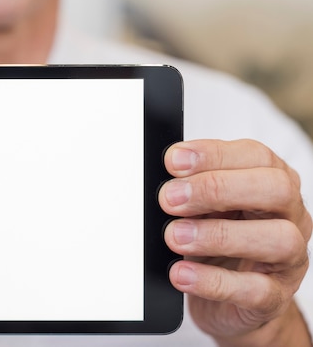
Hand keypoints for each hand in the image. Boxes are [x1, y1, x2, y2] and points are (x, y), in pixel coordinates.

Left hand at [160, 139, 311, 345]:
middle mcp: (289, 216)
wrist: (225, 300)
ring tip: (174, 237)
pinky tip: (182, 274)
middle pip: (276, 189)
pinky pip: (257, 290)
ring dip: (218, 235)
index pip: (256, 156)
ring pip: (278, 239)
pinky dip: (214, 282)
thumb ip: (191, 189)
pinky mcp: (276, 297)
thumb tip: (166, 183)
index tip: (173, 161)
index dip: (213, 155)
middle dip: (216, 188)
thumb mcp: (202, 207)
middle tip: (170, 199)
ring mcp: (289, 258)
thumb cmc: (214, 242)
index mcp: (272, 182)